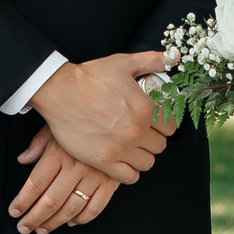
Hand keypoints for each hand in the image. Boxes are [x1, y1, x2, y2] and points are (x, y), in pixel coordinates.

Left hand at [9, 125, 120, 233]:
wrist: (117, 115)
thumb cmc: (83, 119)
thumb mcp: (57, 123)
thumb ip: (39, 143)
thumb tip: (23, 159)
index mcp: (59, 152)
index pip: (35, 184)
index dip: (23, 201)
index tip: (15, 211)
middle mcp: (76, 166)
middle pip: (50, 201)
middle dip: (34, 218)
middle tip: (24, 226)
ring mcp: (95, 176)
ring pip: (71, 209)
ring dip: (55, 223)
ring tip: (43, 228)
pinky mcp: (111, 182)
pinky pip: (95, 208)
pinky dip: (82, 219)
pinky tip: (71, 221)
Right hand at [28, 51, 174, 182]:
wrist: (60, 91)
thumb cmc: (90, 76)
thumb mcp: (124, 63)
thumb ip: (152, 60)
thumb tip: (173, 56)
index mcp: (145, 108)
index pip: (171, 127)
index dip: (164, 124)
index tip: (155, 123)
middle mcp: (136, 130)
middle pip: (160, 146)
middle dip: (153, 139)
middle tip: (142, 133)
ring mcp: (120, 148)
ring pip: (148, 162)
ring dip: (142, 155)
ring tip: (133, 147)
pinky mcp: (103, 160)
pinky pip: (129, 177)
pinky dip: (129, 171)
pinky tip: (124, 161)